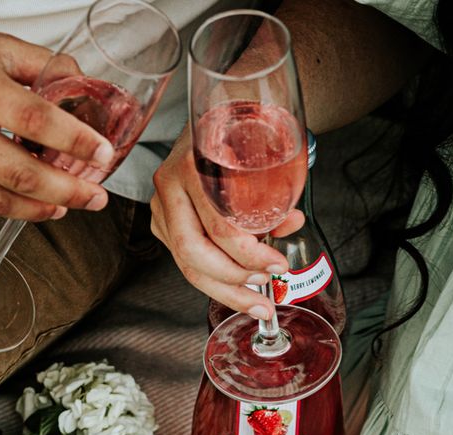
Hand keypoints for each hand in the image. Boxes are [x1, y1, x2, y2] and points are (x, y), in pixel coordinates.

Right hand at [0, 6, 114, 219]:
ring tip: (65, 205)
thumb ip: (40, 66)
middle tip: (94, 196)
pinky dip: (4, 208)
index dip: (76, 142)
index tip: (102, 155)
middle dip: (68, 191)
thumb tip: (83, 85)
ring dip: (40, 209)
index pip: (35, 120)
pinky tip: (25, 202)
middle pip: (20, 173)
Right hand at [151, 131, 303, 318]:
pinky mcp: (163, 221)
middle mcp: (169, 187)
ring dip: (224, 291)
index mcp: (192, 166)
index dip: (251, 255)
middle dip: (234, 282)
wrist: (214, 112)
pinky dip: (214, 279)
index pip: (219, 227)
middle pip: (194, 254)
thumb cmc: (239, 128)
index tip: (278, 266)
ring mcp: (161, 206)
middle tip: (264, 296)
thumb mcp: (261, 148)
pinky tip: (237, 289)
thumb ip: (277, 187)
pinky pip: (186, 260)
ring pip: (186, 265)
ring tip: (255, 304)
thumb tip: (291, 223)